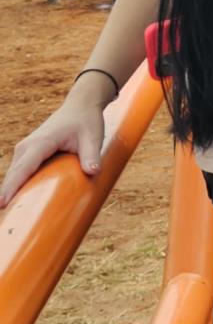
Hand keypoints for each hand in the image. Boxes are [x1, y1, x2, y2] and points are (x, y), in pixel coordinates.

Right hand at [1, 86, 112, 206]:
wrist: (80, 106)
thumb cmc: (86, 121)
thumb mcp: (93, 136)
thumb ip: (91, 155)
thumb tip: (93, 172)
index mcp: (40, 143)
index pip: (23, 168)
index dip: (12, 187)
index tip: (2, 204)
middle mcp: (27, 147)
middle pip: (13, 175)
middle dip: (7, 195)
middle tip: (7, 217)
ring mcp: (25, 150)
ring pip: (13, 175)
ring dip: (10, 192)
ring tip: (10, 213)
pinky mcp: (27, 154)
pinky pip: (18, 173)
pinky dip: (16, 186)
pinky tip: (17, 202)